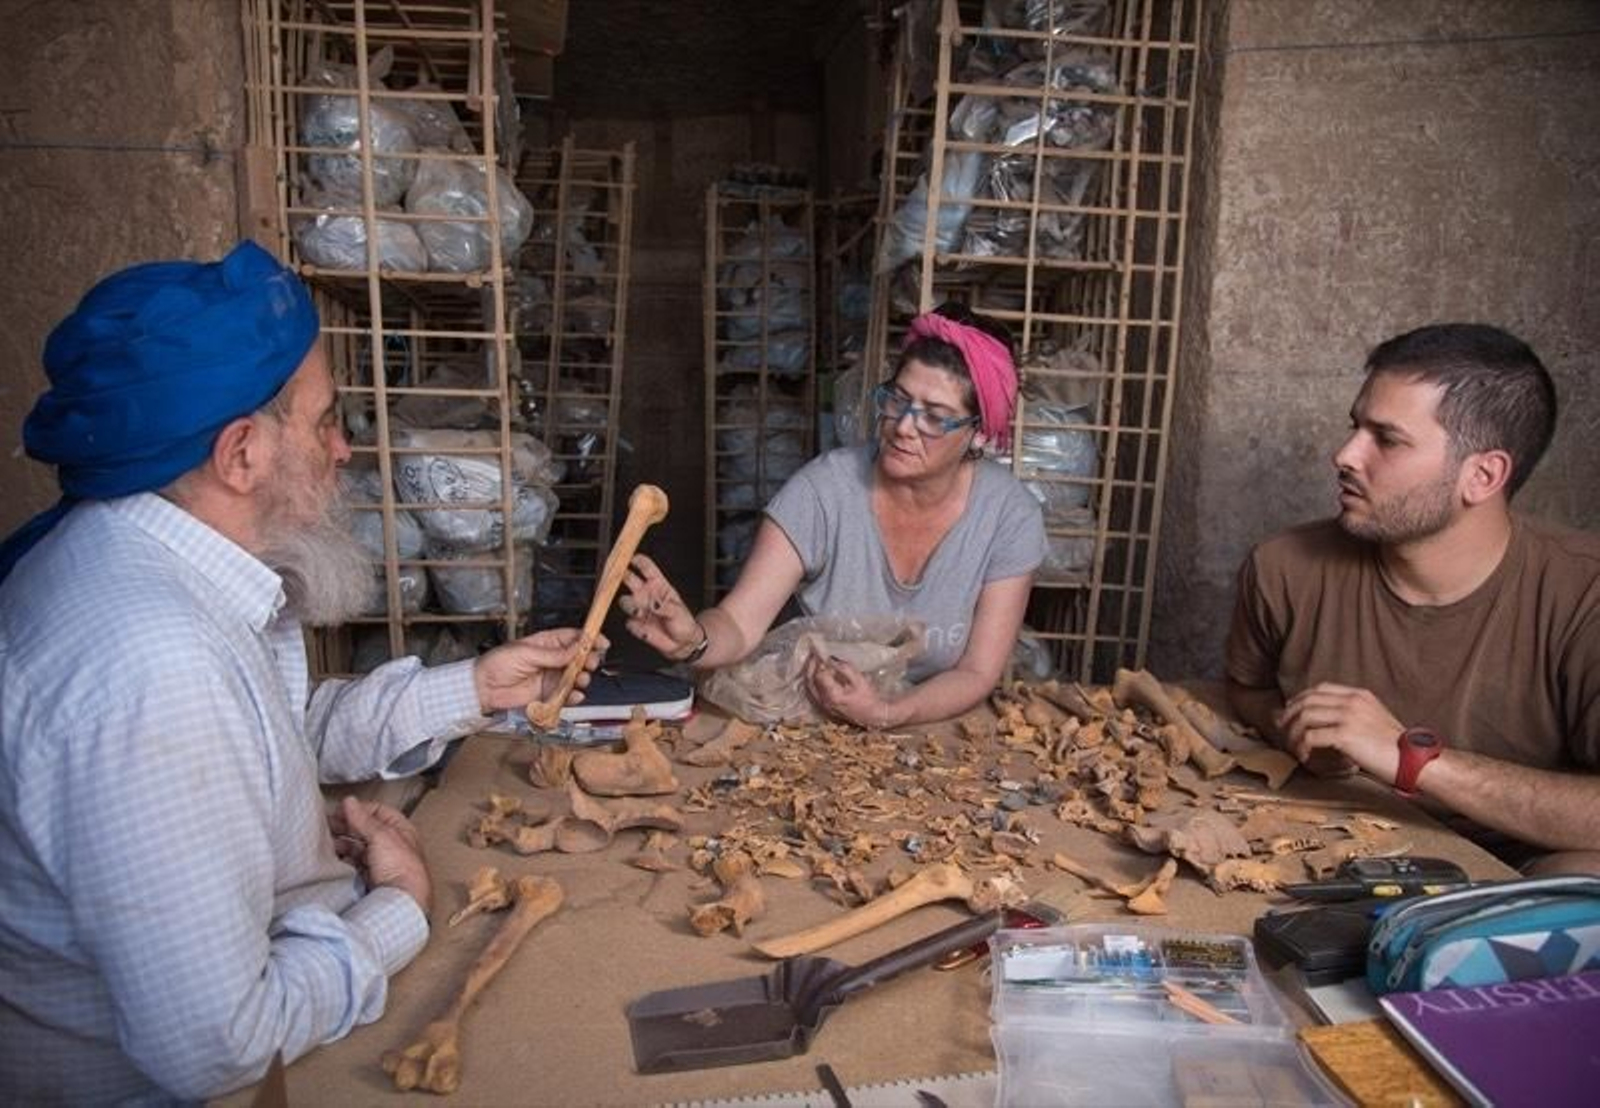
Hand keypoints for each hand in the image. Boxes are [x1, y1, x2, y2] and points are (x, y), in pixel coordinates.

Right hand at [331, 796, 431, 913]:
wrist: (401, 901)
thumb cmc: (402, 869)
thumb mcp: (381, 836)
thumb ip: (363, 819)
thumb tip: (351, 802)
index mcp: (401, 830)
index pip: (378, 812)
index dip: (359, 809)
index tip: (340, 810)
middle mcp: (393, 845)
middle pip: (366, 830)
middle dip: (347, 826)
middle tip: (328, 826)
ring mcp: (382, 862)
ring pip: (359, 848)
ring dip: (343, 844)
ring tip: (328, 842)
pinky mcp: (372, 878)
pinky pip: (355, 865)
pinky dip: (344, 861)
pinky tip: (335, 859)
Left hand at [473, 627, 606, 712]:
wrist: (484, 688)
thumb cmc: (500, 663)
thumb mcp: (527, 653)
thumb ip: (554, 654)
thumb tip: (579, 648)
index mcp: (546, 643)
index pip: (573, 638)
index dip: (589, 639)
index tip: (602, 643)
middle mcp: (552, 659)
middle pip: (579, 658)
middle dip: (589, 660)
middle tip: (590, 663)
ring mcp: (551, 677)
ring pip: (576, 677)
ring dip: (582, 678)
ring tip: (580, 680)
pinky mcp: (548, 695)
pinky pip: (566, 695)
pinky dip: (574, 696)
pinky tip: (575, 695)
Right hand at [619, 554, 701, 658]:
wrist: (682, 643)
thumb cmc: (683, 623)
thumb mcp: (678, 611)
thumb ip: (663, 606)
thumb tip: (652, 604)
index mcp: (658, 585)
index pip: (646, 568)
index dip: (638, 561)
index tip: (631, 558)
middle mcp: (645, 594)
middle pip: (629, 579)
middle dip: (621, 576)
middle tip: (619, 578)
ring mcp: (639, 608)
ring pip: (624, 601)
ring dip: (630, 605)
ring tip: (639, 611)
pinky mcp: (635, 624)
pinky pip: (629, 622)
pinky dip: (636, 626)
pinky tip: (646, 629)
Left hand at [803, 654, 894, 729]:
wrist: (871, 716)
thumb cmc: (868, 698)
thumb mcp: (860, 680)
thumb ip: (845, 668)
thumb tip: (832, 658)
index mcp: (833, 695)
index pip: (820, 675)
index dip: (819, 663)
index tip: (821, 652)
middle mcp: (824, 701)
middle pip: (810, 681)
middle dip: (810, 666)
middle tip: (813, 654)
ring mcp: (823, 706)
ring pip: (809, 687)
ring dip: (810, 674)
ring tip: (813, 662)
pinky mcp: (824, 707)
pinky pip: (812, 693)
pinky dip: (812, 682)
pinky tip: (816, 674)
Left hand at [1277, 683, 1404, 781]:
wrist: (1414, 760)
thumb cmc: (1395, 746)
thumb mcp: (1375, 718)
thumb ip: (1354, 713)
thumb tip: (1328, 721)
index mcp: (1359, 695)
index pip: (1320, 688)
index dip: (1300, 699)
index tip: (1290, 711)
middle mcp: (1352, 702)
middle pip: (1307, 701)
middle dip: (1290, 715)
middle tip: (1283, 729)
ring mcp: (1348, 717)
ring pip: (1305, 717)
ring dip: (1293, 733)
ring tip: (1294, 747)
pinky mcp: (1345, 735)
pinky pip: (1310, 737)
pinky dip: (1302, 747)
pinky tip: (1305, 756)